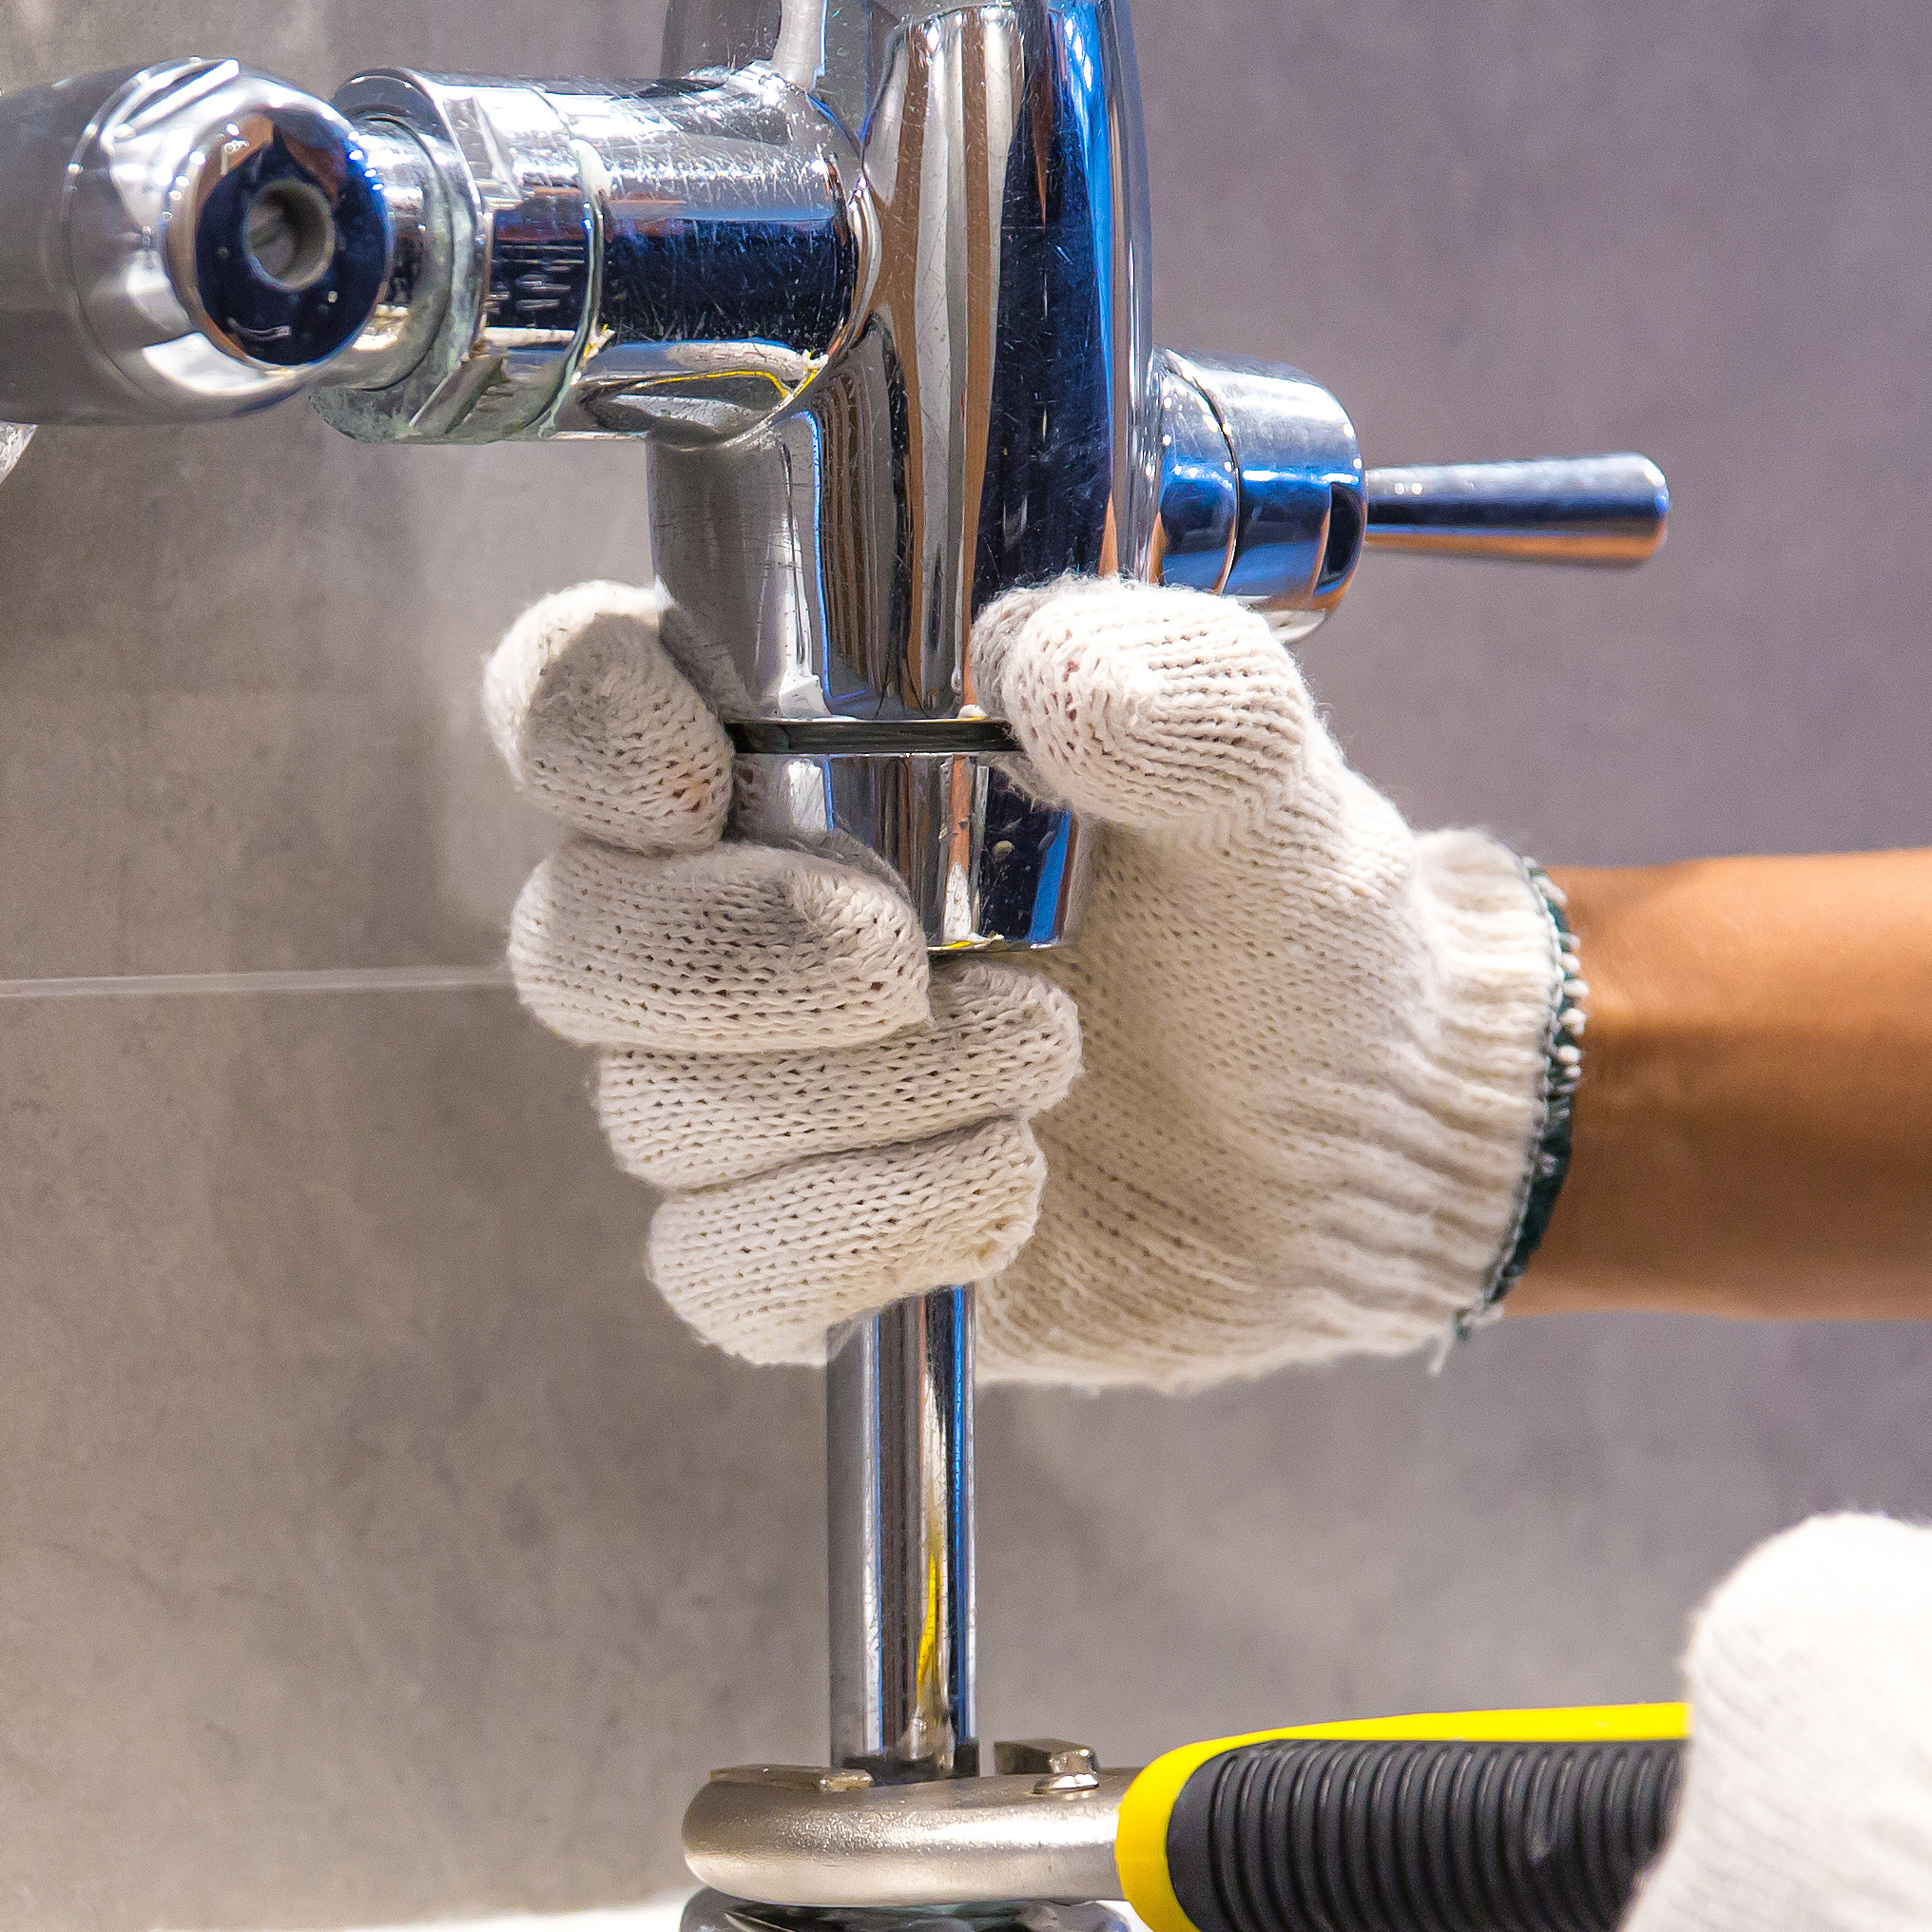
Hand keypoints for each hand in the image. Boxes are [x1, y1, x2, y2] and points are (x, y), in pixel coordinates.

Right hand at [487, 576, 1575, 1385]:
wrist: (1357, 1134)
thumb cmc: (1273, 917)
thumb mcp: (1265, 776)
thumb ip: (1181, 690)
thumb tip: (1054, 664)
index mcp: (781, 750)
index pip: (574, 708)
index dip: (588, 738)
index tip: (702, 778)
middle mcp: (723, 920)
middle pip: (576, 944)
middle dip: (728, 961)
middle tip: (903, 962)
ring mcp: (741, 1100)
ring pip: (657, 1115)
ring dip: (856, 1098)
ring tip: (1045, 1055)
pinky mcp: (789, 1255)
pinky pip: (722, 1267)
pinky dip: (863, 1230)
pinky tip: (1006, 1184)